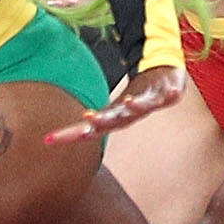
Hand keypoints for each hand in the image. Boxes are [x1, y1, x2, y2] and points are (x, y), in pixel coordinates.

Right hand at [44, 64, 186, 145]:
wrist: (166, 84)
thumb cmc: (136, 99)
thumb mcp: (112, 110)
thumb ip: (91, 120)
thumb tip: (59, 132)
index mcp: (114, 118)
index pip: (89, 129)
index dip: (71, 135)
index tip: (50, 139)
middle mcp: (131, 115)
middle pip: (114, 120)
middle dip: (102, 121)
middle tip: (87, 120)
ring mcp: (149, 105)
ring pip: (141, 108)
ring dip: (135, 107)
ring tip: (128, 101)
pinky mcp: (166, 94)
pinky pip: (169, 95)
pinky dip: (170, 95)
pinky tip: (173, 93)